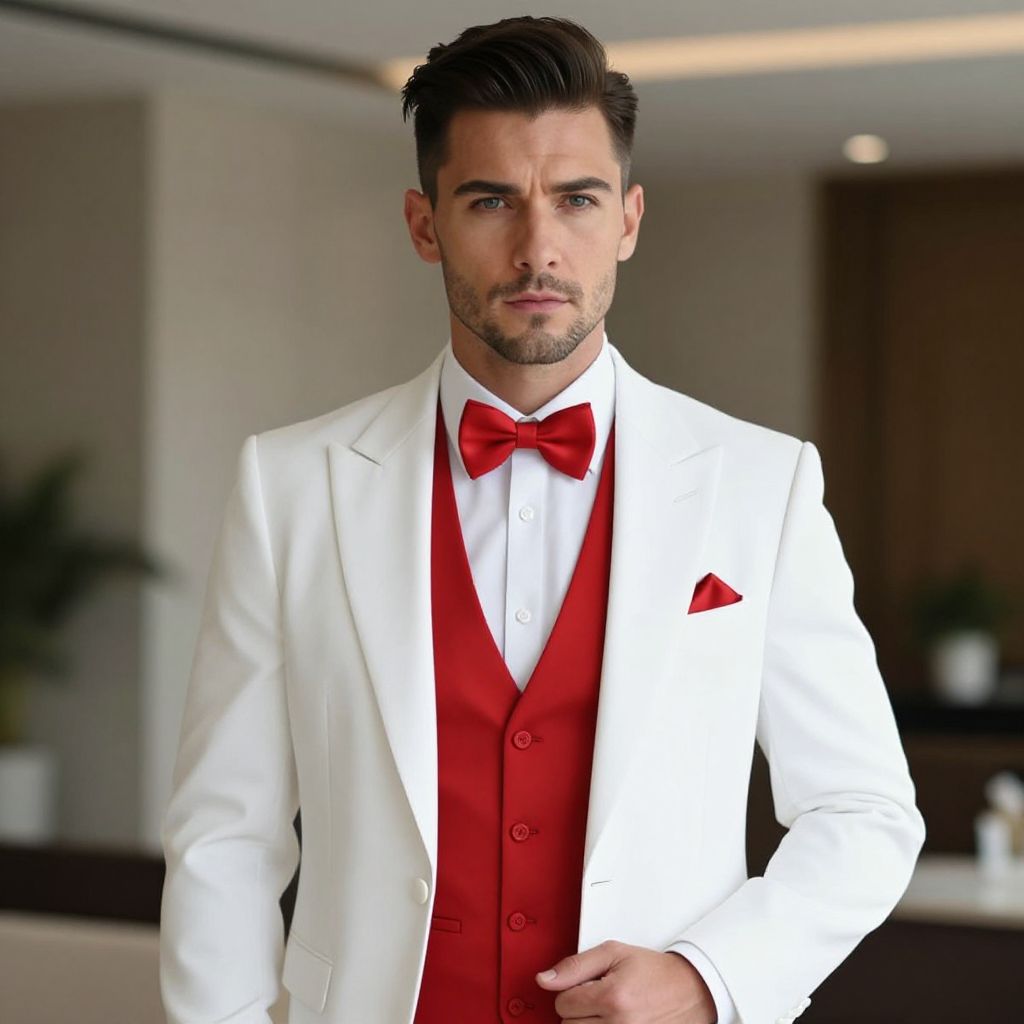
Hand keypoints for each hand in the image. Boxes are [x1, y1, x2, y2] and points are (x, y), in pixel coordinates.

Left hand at [535, 939, 716, 1022]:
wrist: (690, 991)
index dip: (570, 991)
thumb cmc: (654, 971)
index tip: (587, 986)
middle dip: (579, 1009)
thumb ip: (575, 965)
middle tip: (599, 997)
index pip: (562, 1003)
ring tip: (607, 1011)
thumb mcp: (614, 953)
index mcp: (611, 997)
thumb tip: (544, 979)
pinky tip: (609, 1022)